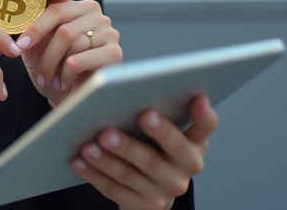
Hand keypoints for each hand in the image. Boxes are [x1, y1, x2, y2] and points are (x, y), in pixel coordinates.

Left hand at [12, 0, 121, 105]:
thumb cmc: (53, 70)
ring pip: (68, 37)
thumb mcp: (37, 45)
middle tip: (20, 49)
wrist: (69, 99)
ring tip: (47, 77)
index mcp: (76, 7)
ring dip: (50, 62)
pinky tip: (64, 81)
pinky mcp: (114, 53)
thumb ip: (31, 25)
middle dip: (36, 34)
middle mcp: (95, 14)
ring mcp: (108, 31)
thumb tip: (15, 11)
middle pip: (60, 14)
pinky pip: (79, 58)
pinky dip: (65, 73)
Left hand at [71, 94, 219, 208]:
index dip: (204, 114)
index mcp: (195, 141)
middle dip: (143, 136)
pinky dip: (95, 175)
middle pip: (167, 151)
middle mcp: (187, 167)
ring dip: (109, 158)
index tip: (196, 97)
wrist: (148, 189)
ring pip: (135, 173)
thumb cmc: (151, 144)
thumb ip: (155, 108)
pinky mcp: (147, 206)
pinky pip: (117, 190)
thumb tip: (128, 88)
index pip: (206, 126)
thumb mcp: (161, 127)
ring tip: (89, 144)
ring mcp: (168, 189)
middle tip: (113, 127)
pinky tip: (79, 161)